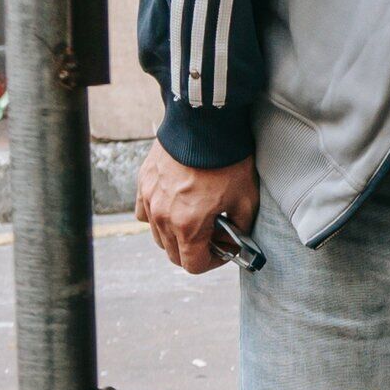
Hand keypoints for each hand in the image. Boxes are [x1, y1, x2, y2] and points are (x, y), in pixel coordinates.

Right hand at [136, 147, 259, 274]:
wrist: (204, 124)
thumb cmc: (228, 162)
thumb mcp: (246, 200)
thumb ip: (240, 229)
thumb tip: (235, 242)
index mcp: (187, 226)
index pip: (193, 265)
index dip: (212, 262)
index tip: (224, 249)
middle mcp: (162, 217)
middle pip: (174, 254)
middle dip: (195, 251)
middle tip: (214, 235)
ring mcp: (148, 199)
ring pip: (158, 236)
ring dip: (177, 236)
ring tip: (197, 218)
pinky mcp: (142, 183)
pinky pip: (145, 212)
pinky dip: (159, 216)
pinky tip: (177, 205)